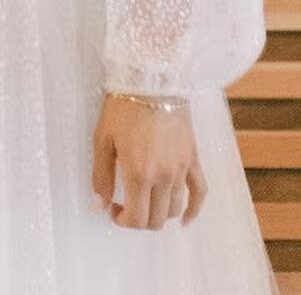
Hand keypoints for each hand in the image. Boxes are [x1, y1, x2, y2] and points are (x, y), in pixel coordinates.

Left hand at [91, 93, 206, 229]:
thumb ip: (101, 175)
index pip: (137, 218)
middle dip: (139, 220)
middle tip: (126, 206)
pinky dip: (194, 211)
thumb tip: (100, 204)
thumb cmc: (123, 106)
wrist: (152, 79)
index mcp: (139, 173)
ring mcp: (181, 169)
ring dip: (159, 213)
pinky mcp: (193, 159)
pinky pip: (200, 192)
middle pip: (156, 218)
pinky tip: (185, 220)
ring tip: (146, 203)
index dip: (123, 221)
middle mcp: (163, 176)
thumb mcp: (102, 138)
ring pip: (174, 209)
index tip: (114, 210)